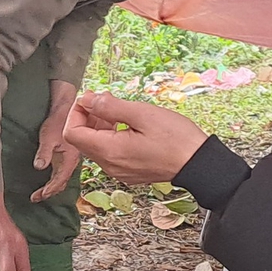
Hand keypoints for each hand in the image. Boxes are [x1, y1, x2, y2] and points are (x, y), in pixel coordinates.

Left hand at [32, 80, 81, 202]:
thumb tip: (38, 167)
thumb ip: (44, 152)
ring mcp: (70, 159)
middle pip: (62, 182)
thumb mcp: (48, 136)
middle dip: (50, 192)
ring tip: (41, 193)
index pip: (59, 180)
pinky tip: (49, 181)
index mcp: (70, 159)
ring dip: (52, 187)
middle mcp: (71, 161)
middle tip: (36, 198)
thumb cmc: (58, 121)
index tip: (38, 196)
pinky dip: (55, 180)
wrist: (68, 109)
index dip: (49, 190)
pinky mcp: (67, 156)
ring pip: (63, 178)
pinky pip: (62, 172)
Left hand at [63, 92, 209, 184]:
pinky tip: (126, 125)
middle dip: (88, 117)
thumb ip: (110, 107)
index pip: (72, 133)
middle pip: (83, 140)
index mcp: (110, 151)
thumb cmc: (175, 138)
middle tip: (104, 98)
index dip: (76, 112)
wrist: (199, 163)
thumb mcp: (142, 114)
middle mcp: (110, 166)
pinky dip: (111, 137)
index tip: (90, 98)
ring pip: (96, 147)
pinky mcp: (129, 172)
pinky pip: (110, 154)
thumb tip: (87, 100)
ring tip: (117, 108)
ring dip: (100, 126)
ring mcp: (119, 171)